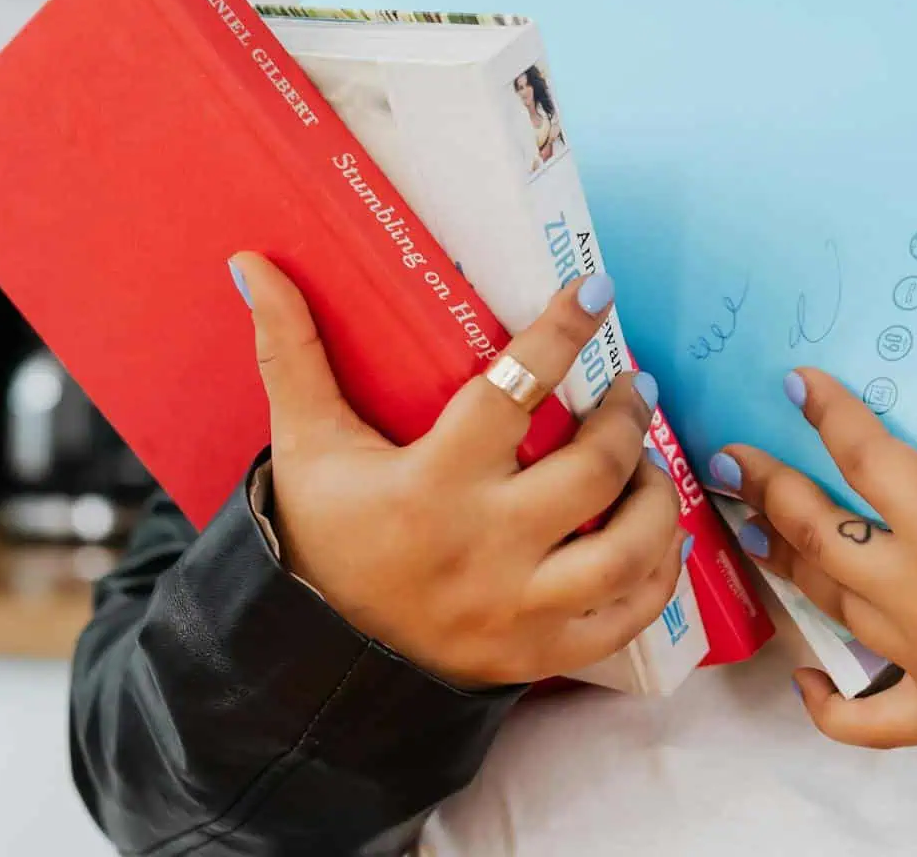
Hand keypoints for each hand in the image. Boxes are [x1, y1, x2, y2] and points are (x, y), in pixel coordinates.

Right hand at [232, 252, 684, 689]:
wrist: (316, 653)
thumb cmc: (324, 532)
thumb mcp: (304, 442)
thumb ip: (290, 351)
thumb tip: (255, 261)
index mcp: (429, 488)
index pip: (510, 395)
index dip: (560, 335)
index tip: (595, 289)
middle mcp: (482, 550)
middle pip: (591, 472)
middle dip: (626, 417)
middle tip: (632, 384)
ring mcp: (517, 611)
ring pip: (624, 551)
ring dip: (655, 497)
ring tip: (650, 460)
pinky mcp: (539, 655)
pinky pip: (627, 618)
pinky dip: (661, 574)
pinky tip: (660, 533)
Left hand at [719, 252, 916, 747]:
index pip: (862, 456)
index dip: (826, 412)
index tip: (796, 384)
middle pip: (823, 535)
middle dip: (771, 492)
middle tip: (733, 464)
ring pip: (835, 610)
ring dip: (790, 567)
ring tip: (753, 534)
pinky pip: (874, 722)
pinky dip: (833, 708)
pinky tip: (808, 679)